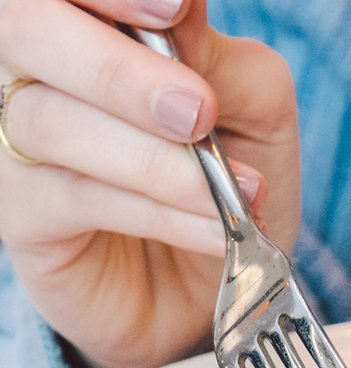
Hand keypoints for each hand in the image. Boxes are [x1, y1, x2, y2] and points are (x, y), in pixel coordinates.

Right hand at [0, 0, 300, 367]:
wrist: (221, 285)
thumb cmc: (231, 188)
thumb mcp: (255, 118)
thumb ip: (224, 63)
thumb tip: (187, 12)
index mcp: (96, 23)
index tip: (177, 9)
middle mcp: (38, 65)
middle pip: (26, 27)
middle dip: (117, 69)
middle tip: (197, 112)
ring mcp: (17, 134)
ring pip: (51, 120)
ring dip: (159, 164)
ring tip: (235, 194)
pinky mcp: (21, 210)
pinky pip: (75, 197)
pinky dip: (160, 213)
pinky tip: (215, 229)